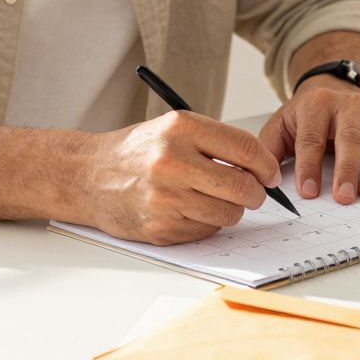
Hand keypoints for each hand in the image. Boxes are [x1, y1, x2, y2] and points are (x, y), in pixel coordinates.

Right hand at [81, 111, 280, 244]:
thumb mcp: (176, 129)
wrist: (88, 175)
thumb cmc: (139, 151)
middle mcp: (172, 161)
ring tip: (215, 199)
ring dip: (232, 210)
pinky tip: (189, 209)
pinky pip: (207, 230)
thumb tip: (264, 168)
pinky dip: (207, 222)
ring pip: (229, 214)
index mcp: (181, 128)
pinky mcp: (159, 227)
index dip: (267, 165)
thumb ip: (219, 143)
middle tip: (254, 193)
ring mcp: (164, 197)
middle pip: (243, 187)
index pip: (246, 148)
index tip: (271, 174)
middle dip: (257, 194)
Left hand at [258, 75, 359, 204]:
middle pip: (349, 138)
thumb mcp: (281, 126)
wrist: (332, 92)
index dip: (309, 166)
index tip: (308, 192)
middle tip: (344, 197)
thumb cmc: (306, 118)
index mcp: (316, 105)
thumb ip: (270, 151)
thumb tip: (262, 181)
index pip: (312, 138)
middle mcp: (348, 106)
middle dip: (347, 170)